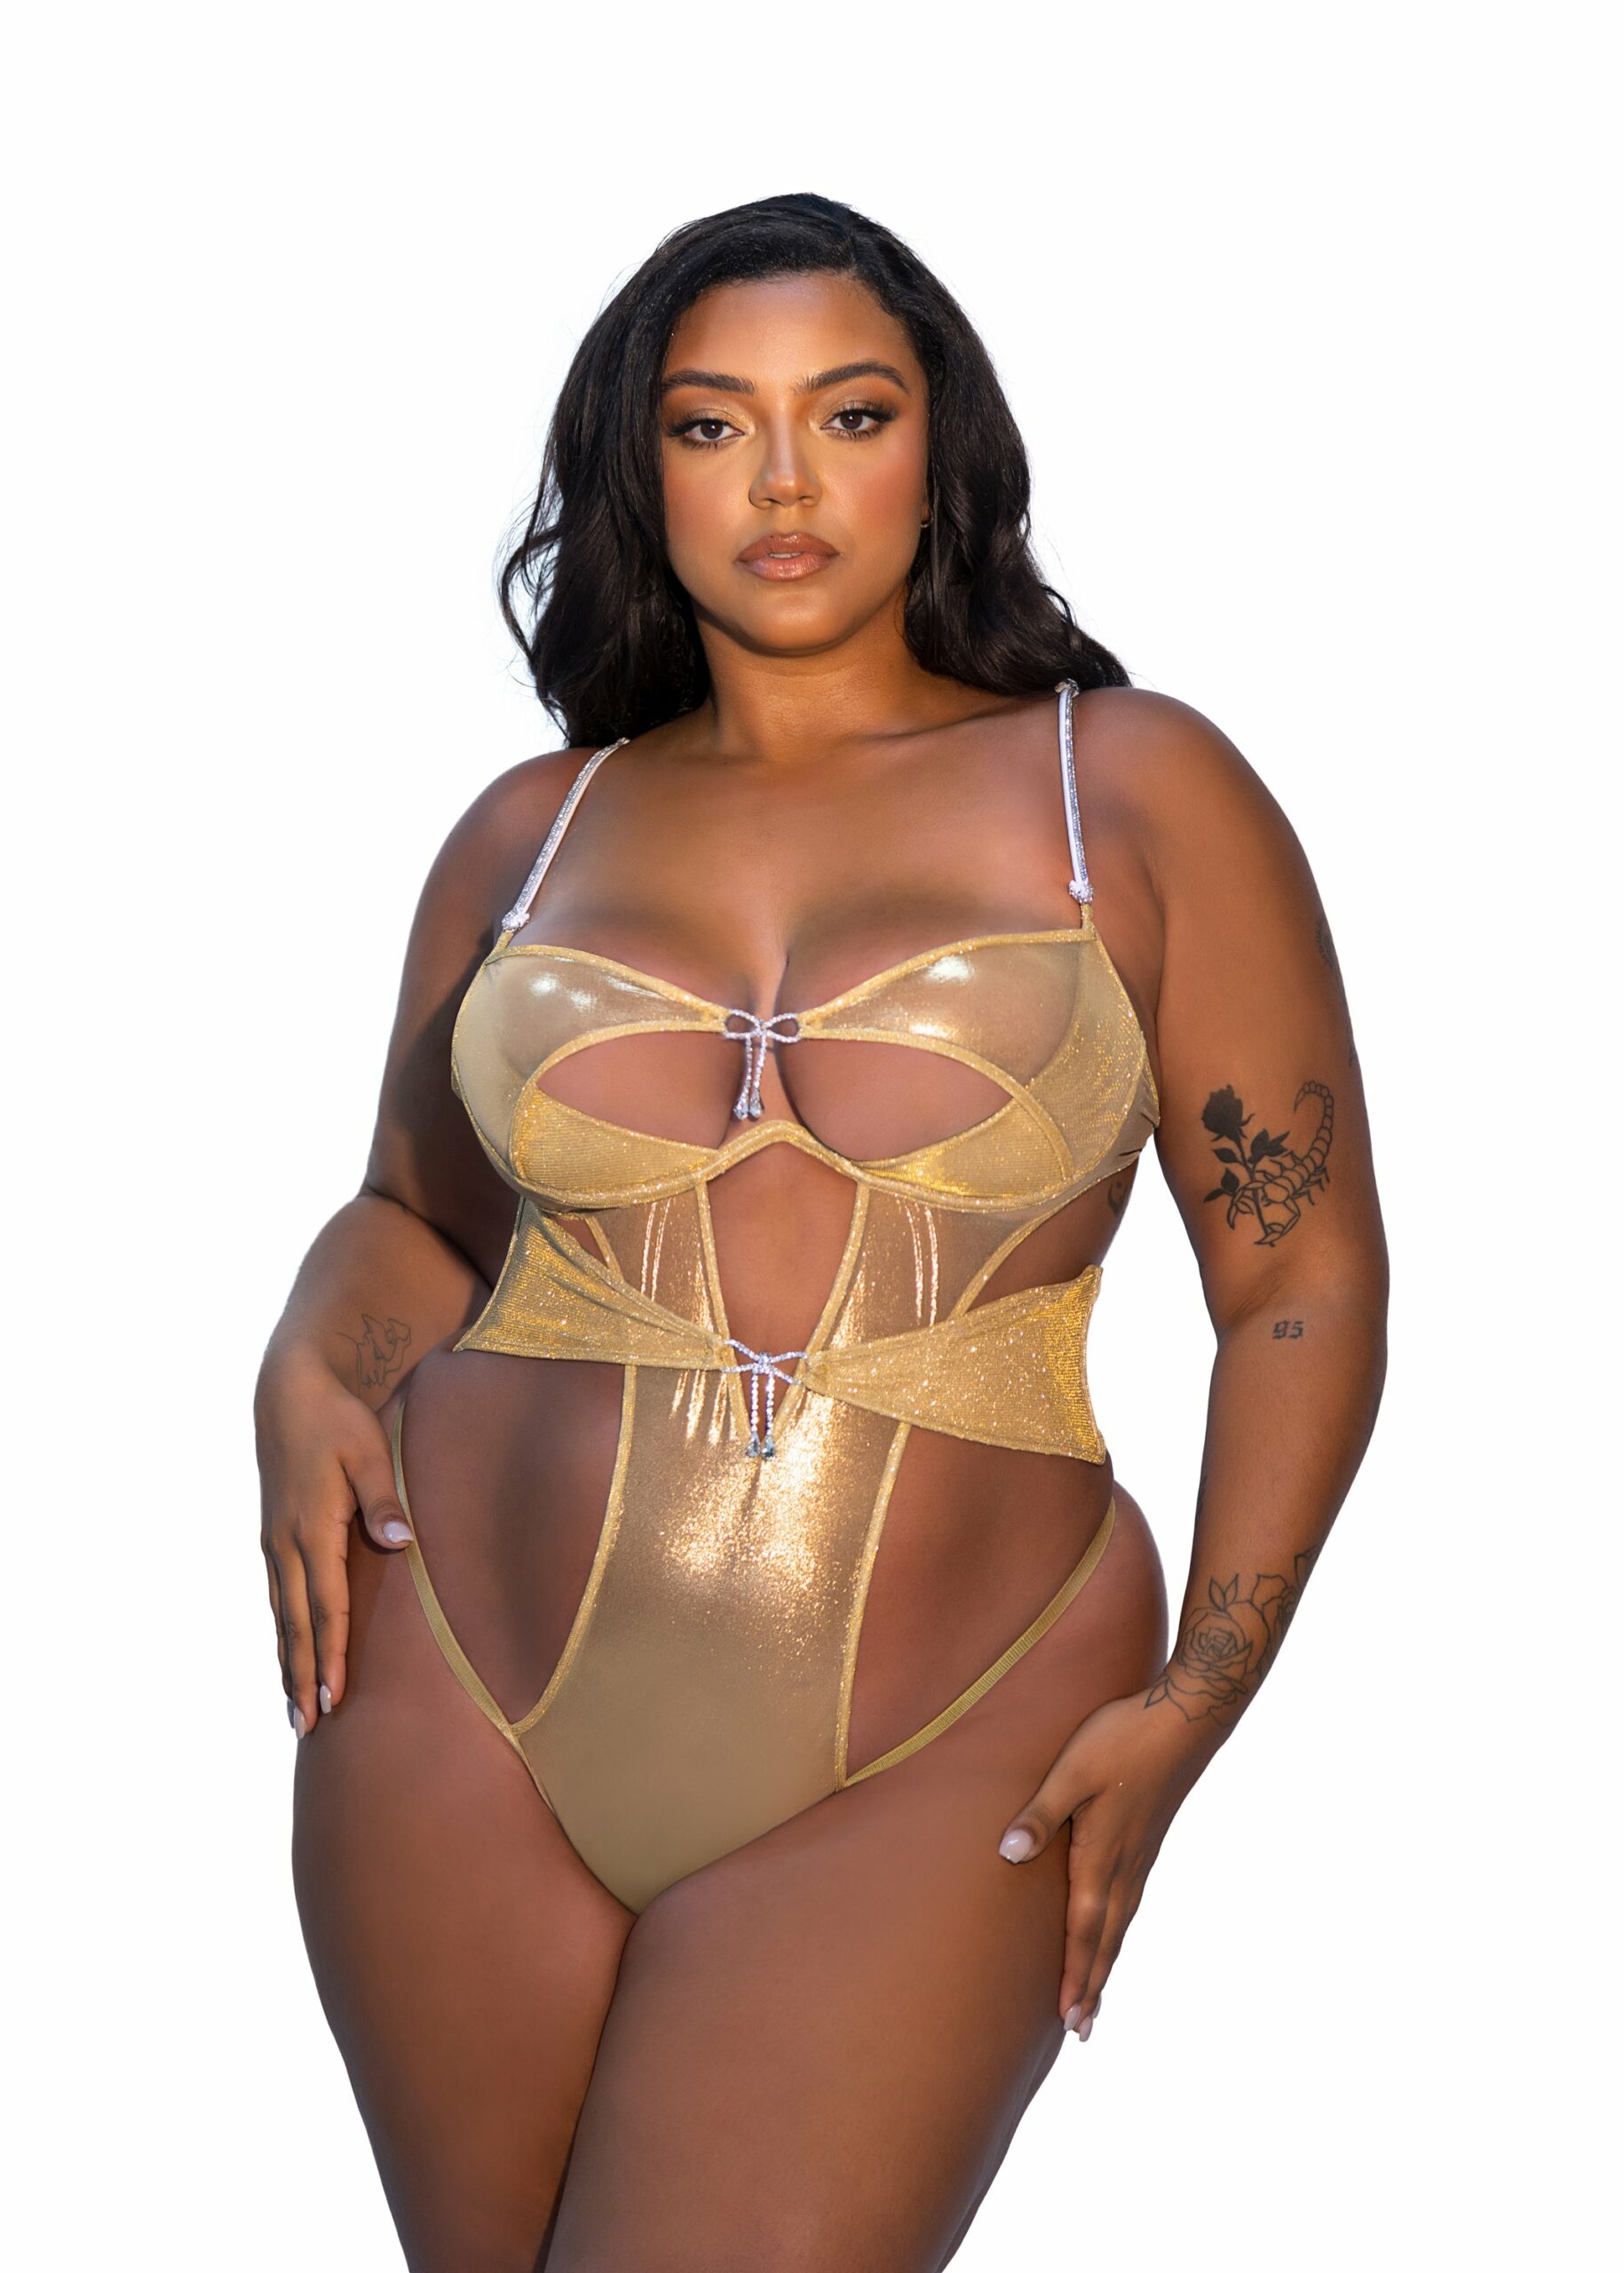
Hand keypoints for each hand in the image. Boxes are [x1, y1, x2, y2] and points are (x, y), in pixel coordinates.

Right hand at [254, 1352, 413, 1736]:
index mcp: (311, 1529)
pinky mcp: (273, 1537)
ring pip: (281, 1616)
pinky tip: (285, 1654)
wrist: (291, 1389)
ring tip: (293, 1710)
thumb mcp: (367, 1451)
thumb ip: (384, 1499)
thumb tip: (400, 1542)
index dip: (328, 1655)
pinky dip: (281, 1632)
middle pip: (295, 1624)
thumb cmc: (336, 1419)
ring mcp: (274, 1542)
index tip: (332, 1696)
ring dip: (287, 1662)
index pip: (325, 1606)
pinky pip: (276, 1597)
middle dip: (301, 1677)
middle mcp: (285, 1544)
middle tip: (307, 1727)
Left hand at [996, 1685, 1222, 2035]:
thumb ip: (1040, 1815)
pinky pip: (1130, 1902)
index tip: (1068, 2020)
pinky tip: (1115, 1930)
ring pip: (1121, 1924)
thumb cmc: (1121, 1740)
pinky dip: (1118, 1931)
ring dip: (1106, 1963)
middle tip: (1082, 2031)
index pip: (1084, 1931)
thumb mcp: (1071, 1772)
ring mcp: (1141, 1855)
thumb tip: (1007, 1856)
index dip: (1074, 1976)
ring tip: (1096, 1997)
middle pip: (1106, 1940)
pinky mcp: (1148, 1840)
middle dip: (1092, 1985)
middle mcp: (1125, 1866)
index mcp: (1101, 1857)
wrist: (1185, 1720)